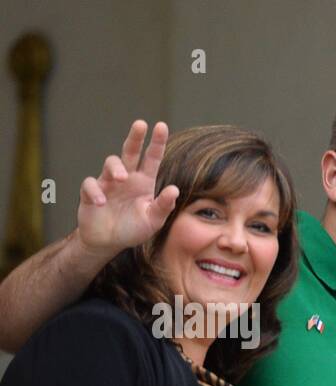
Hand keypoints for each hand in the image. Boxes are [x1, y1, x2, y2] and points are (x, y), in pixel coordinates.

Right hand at [75, 120, 178, 260]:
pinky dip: (95, 192)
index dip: (156, 143)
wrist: (108, 242)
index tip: (161, 126)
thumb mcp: (153, 221)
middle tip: (140, 124)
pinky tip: (102, 202)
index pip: (151, 159)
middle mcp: (127, 178)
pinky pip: (91, 185)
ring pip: (110, 163)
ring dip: (116, 167)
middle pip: (130, 152)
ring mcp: (108, 183)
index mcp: (144, 182)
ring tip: (121, 178)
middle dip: (135, 137)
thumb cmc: (133, 229)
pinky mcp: (91, 193)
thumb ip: (164, 206)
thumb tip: (174, 189)